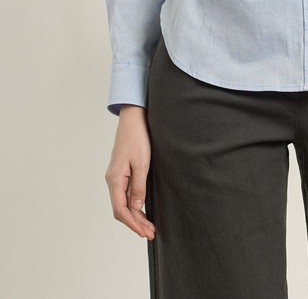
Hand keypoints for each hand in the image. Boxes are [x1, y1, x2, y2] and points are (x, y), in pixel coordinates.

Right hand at [105, 105, 155, 239]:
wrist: (133, 118)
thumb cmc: (137, 137)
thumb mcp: (142, 163)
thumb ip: (138, 187)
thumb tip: (136, 208)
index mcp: (115, 179)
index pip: (120, 209)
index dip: (133, 224)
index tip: (144, 232)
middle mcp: (112, 180)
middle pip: (121, 209)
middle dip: (135, 223)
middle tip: (151, 233)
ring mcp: (116, 176)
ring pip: (123, 203)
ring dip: (136, 215)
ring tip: (149, 226)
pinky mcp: (122, 172)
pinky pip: (125, 194)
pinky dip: (134, 205)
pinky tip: (144, 210)